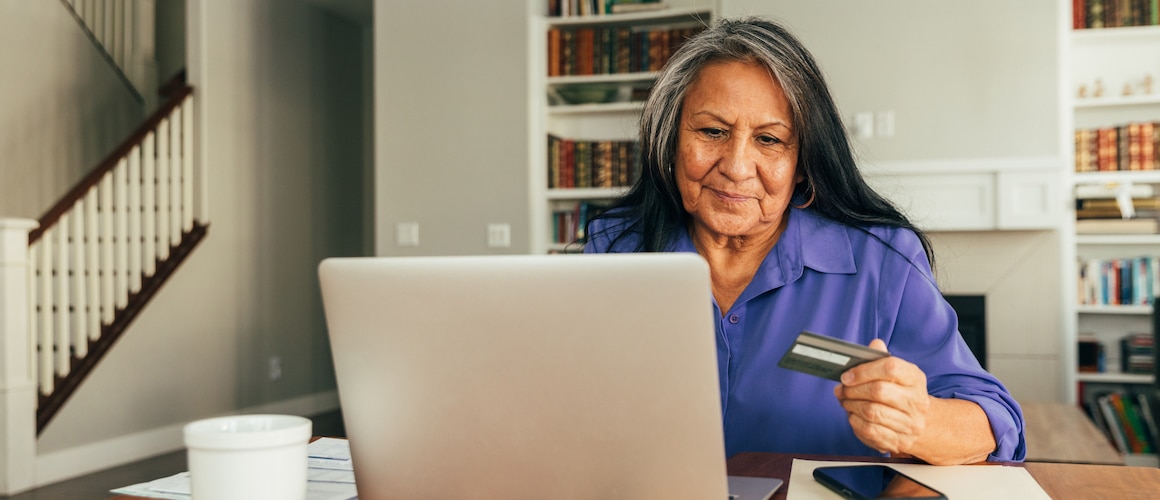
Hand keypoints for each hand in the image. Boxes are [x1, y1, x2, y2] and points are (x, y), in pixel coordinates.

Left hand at [832, 339, 931, 455]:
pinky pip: (870, 431)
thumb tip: (875, 344)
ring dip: (851, 406)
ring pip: (871, 412)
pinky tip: (853, 415)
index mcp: (915, 378)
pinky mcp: (899, 442)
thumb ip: (882, 359)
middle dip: (853, 390)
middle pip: (878, 391)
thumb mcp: (897, 373)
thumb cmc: (901, 393)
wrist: (922, 424)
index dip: (864, 371)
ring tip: (845, 401)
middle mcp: (916, 401)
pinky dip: (855, 422)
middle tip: (841, 390)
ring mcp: (910, 424)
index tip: (846, 376)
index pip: (890, 368)